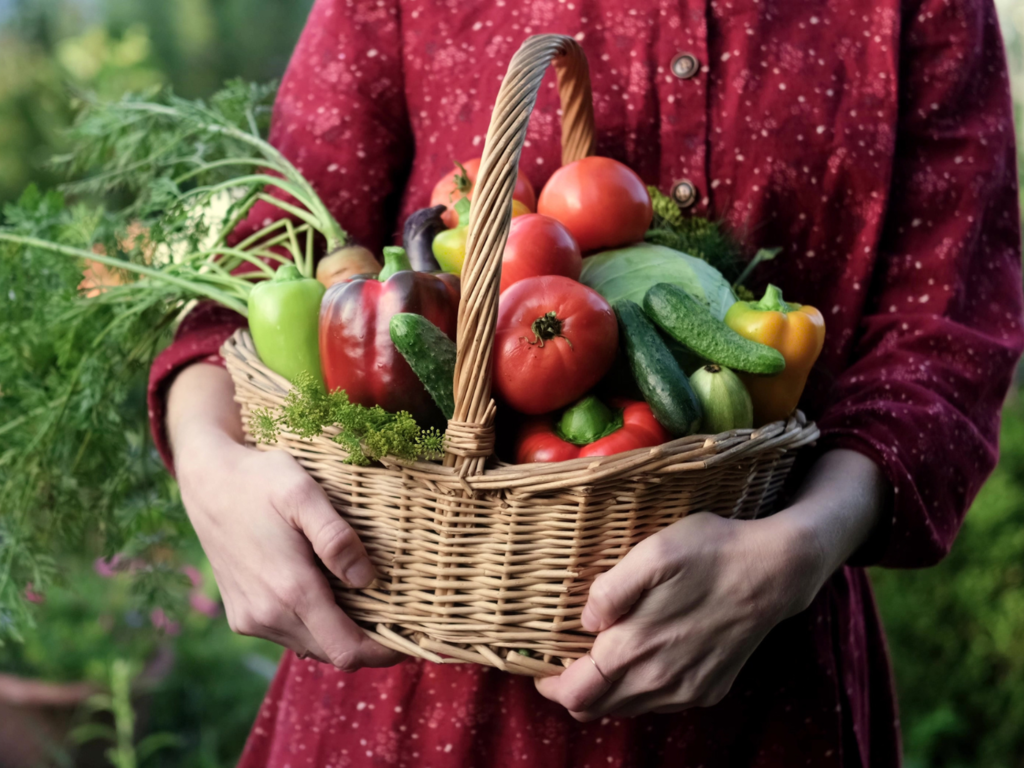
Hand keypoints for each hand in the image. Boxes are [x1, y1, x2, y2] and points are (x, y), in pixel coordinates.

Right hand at [168, 363, 402, 670]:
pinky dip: (314, 622)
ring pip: (312, 646)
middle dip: (367, 639)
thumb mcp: (303, 493)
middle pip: (334, 652)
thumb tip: (367, 579)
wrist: (207, 481)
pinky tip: (326, 589)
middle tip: (396, 610)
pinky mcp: (241, 616)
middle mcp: (267, 615)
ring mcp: (251, 619)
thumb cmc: (260, 480)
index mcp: (289, 590)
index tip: (410, 636)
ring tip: (362, 594)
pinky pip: (290, 634)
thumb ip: (336, 538)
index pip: (348, 650)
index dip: (384, 651)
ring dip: (339, 629)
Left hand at [536, 449, 887, 719]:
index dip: (549, 684)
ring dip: (606, 691)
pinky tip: (644, 655)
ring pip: (627, 709)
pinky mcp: (709, 689)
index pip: (575, 693)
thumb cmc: (711, 551)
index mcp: (636, 649)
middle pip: (595, 709)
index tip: (539, 664)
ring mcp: (687, 691)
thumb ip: (611, 589)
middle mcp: (659, 681)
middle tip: (565, 658)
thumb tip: (585, 620)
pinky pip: (659, 703)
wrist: (775, 570)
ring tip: (601, 655)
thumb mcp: (654, 552)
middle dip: (572, 690)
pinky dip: (640, 689)